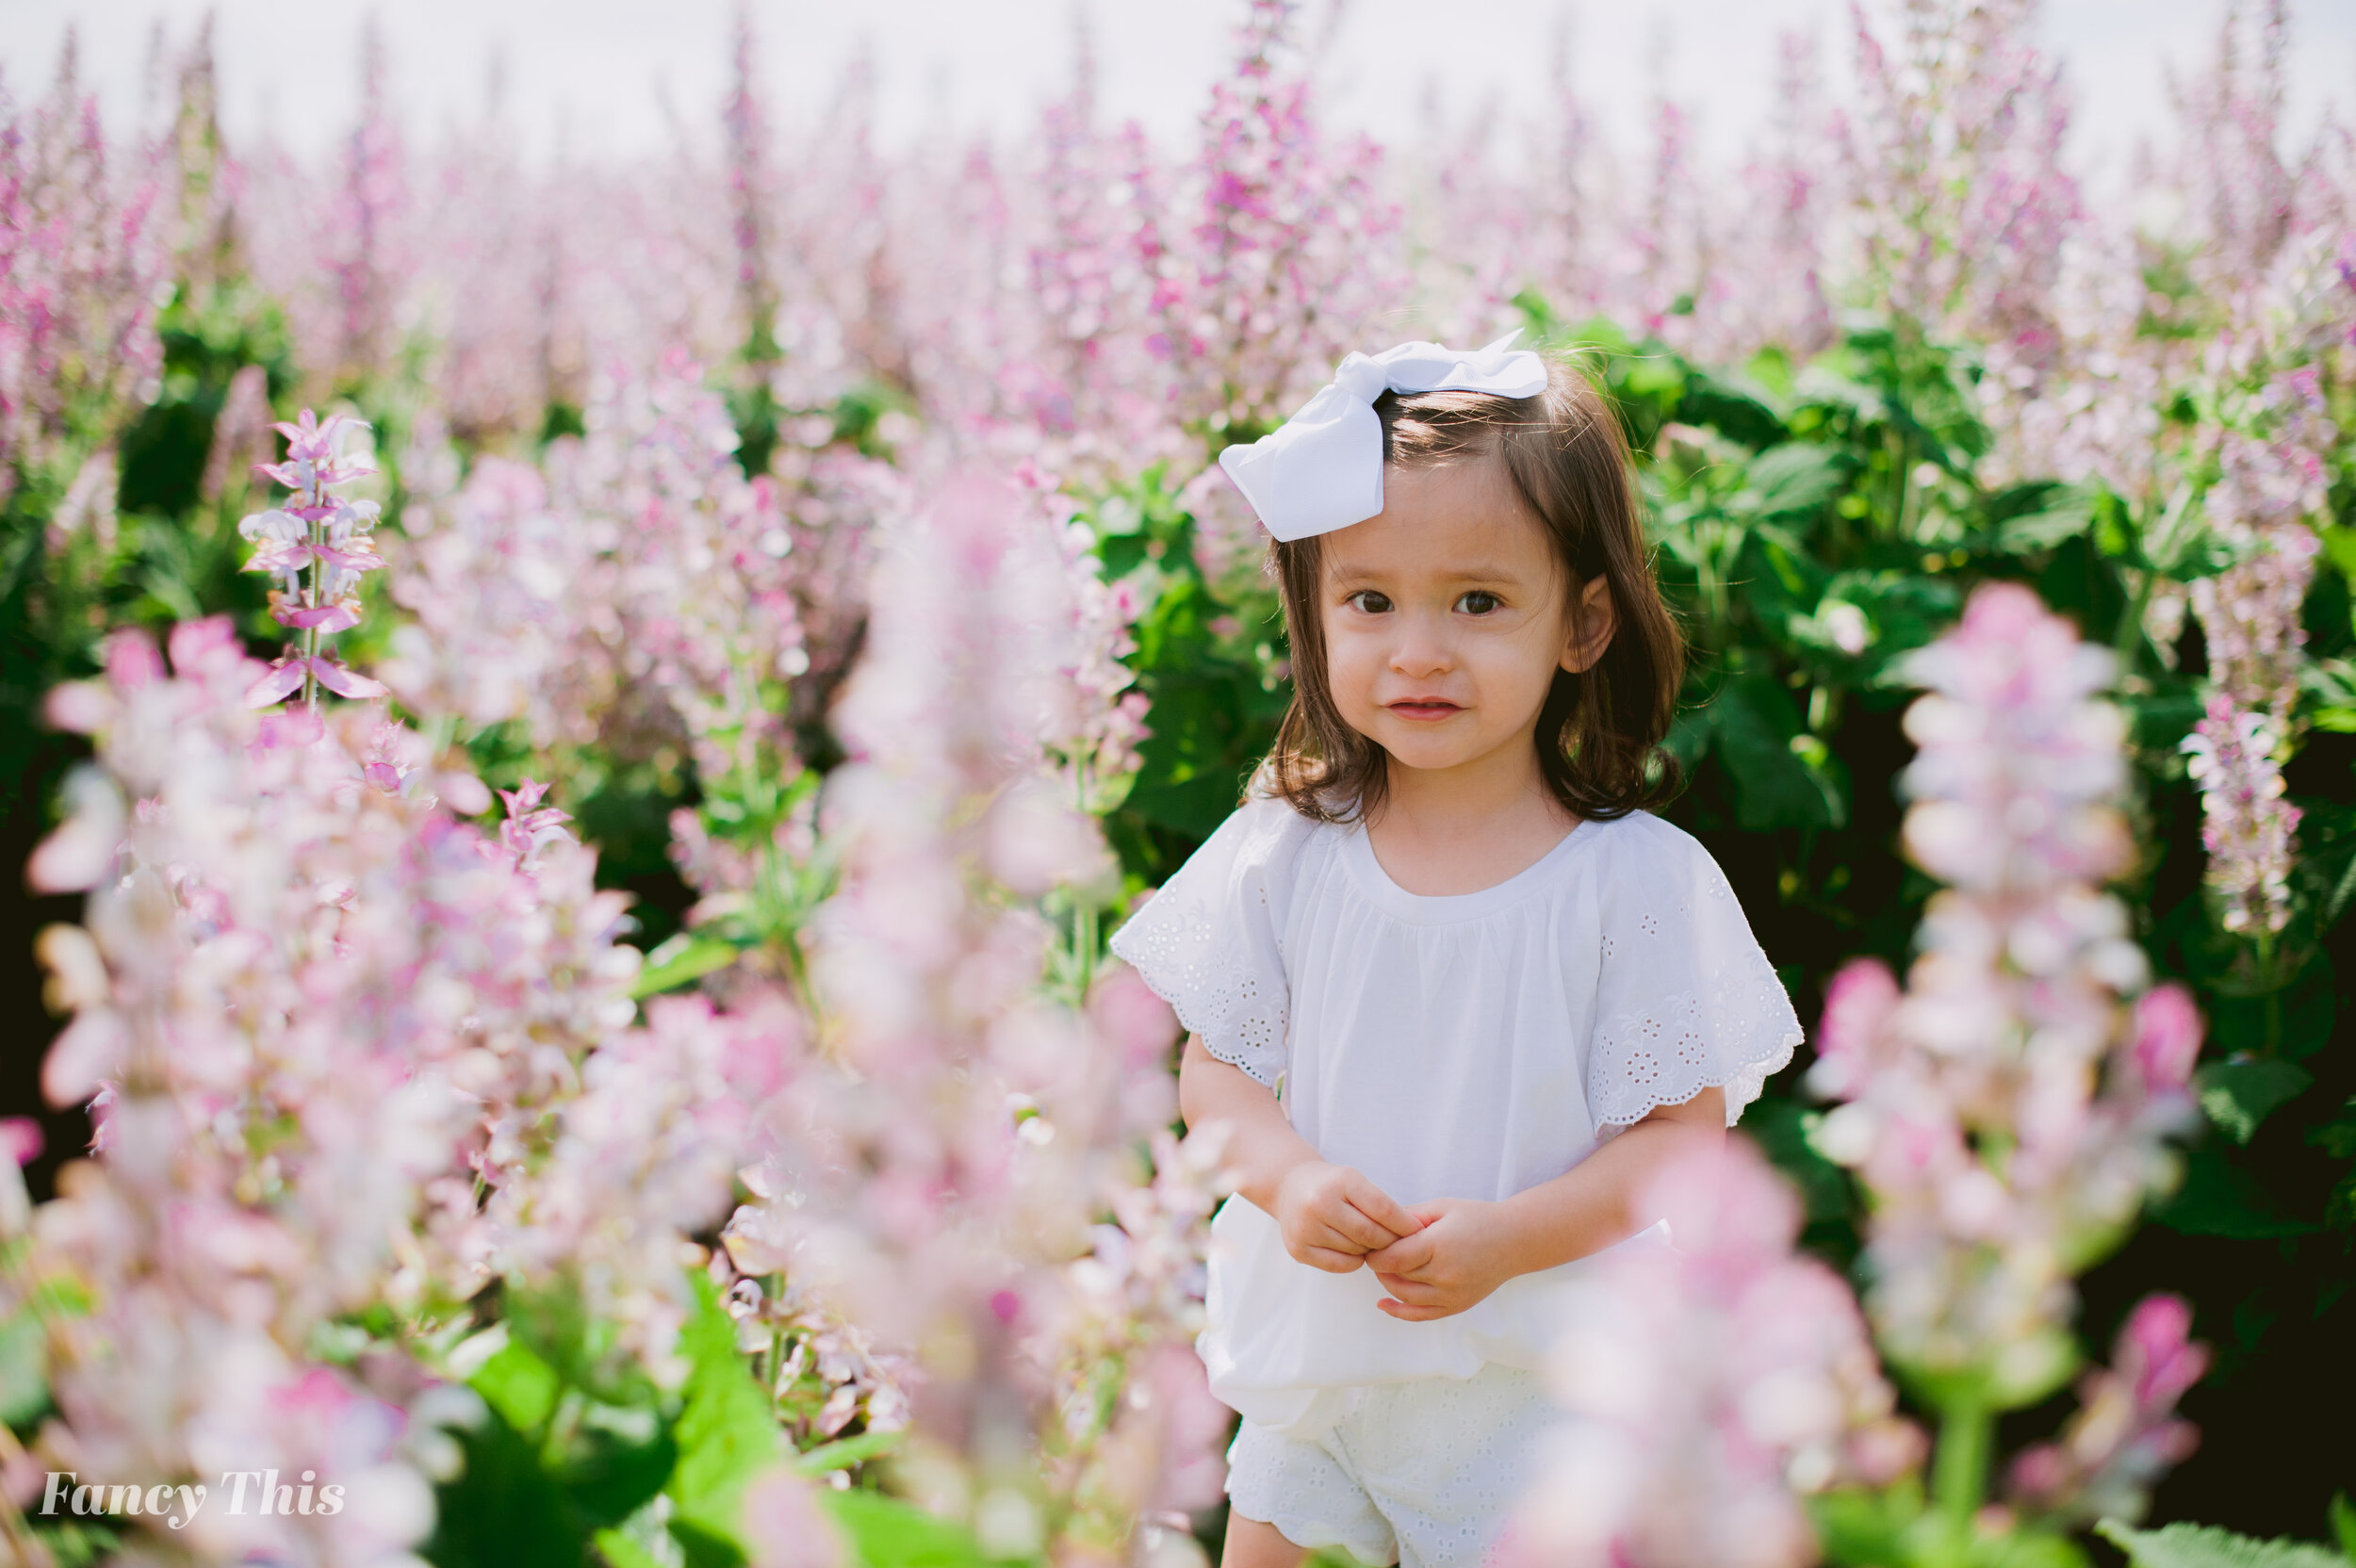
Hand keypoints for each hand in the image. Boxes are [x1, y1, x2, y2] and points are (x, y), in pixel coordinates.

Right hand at [1273, 1161, 1421, 1272]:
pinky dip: (1354, 1261)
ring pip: (1356, 1251)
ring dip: (1371, 1251)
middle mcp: (1319, 1203)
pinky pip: (1340, 1265)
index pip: (1382, 1208)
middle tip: (1402, 1245)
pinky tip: (1355, 1250)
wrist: (1288, 1187)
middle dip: (1390, 1241)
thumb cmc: (1331, 1185)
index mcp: (1340, 1181)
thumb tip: (1415, 1231)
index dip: (1404, 1223)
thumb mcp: (1354, 1181)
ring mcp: (1305, 1228)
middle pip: (1370, 1234)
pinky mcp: (1298, 1249)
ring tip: (1373, 1243)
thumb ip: (1381, 1204)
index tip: (1419, 1231)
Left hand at [1364, 1197, 1517, 1320]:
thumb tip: (1378, 1224)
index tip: (1368, 1244)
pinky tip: (1383, 1303)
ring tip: (1384, 1269)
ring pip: (1405, 1296)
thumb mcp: (1441, 1207)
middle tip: (1373, 1252)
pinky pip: (1421, 1315)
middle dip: (1380, 1265)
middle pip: (1397, 1275)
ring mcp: (1452, 1294)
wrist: (1514, 1241)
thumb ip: (1409, 1217)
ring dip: (1388, 1284)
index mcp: (1439, 1245)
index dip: (1375, 1253)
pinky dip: (1399, 1312)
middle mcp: (1445, 1273)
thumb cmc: (1477, 1218)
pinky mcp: (1457, 1306)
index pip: (1392, 1258)